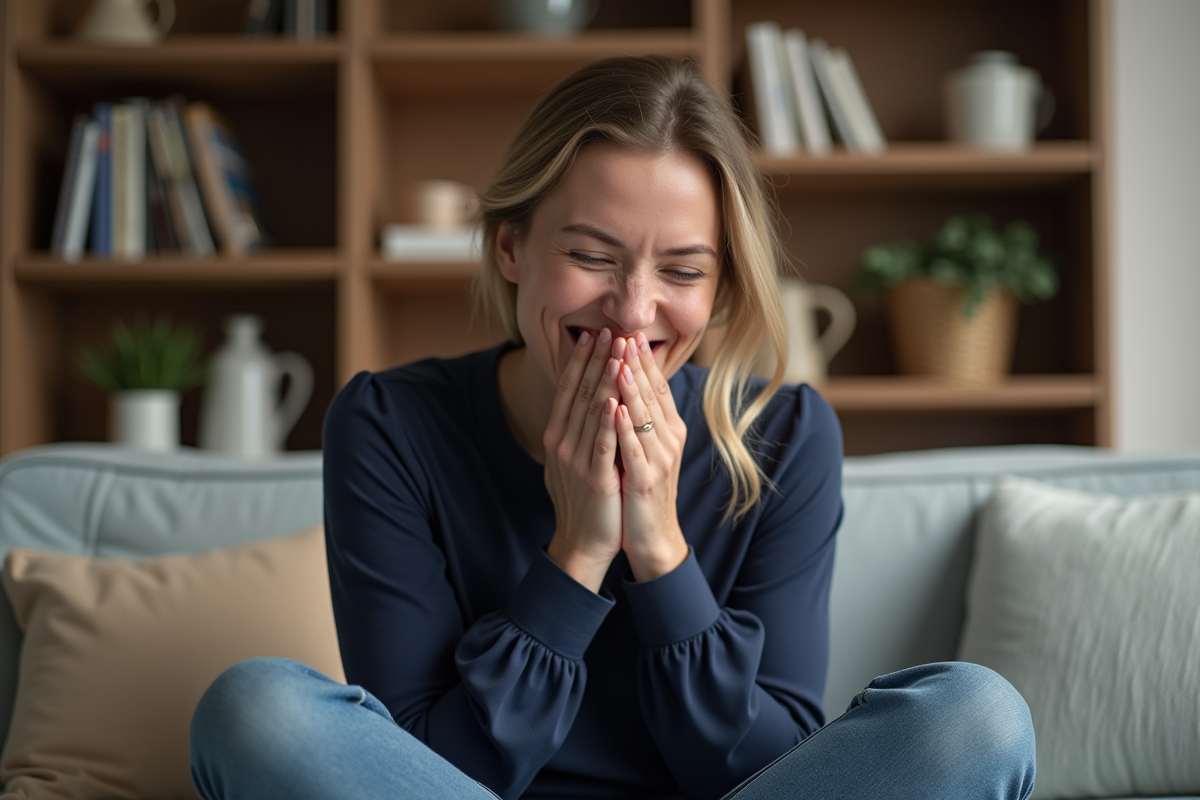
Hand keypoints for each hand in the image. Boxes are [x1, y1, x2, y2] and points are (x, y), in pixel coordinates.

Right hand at [543, 328, 623, 591]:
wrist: (582, 542)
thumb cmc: (583, 499)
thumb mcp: (573, 458)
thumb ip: (576, 429)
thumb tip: (585, 399)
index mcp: (557, 435)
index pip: (568, 389)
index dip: (580, 360)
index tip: (592, 334)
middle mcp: (562, 443)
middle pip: (579, 393)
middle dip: (595, 360)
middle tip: (609, 330)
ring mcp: (576, 460)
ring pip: (590, 411)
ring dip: (604, 379)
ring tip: (616, 352)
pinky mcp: (595, 478)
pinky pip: (601, 443)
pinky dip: (606, 420)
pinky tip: (613, 399)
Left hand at [613, 333, 688, 581]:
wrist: (652, 536)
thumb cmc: (642, 489)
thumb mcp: (644, 448)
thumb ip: (639, 418)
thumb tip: (624, 384)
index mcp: (668, 429)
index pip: (657, 386)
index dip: (643, 360)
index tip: (628, 333)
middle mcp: (669, 440)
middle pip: (653, 394)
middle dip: (636, 363)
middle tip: (623, 334)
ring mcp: (660, 459)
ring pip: (645, 417)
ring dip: (631, 387)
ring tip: (620, 360)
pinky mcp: (647, 480)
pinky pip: (633, 448)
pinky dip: (624, 427)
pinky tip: (615, 408)